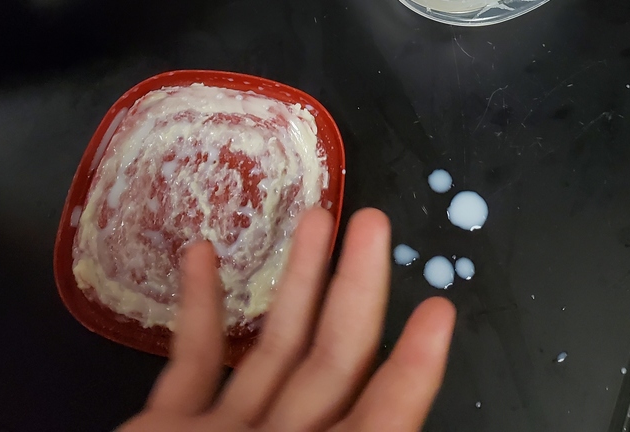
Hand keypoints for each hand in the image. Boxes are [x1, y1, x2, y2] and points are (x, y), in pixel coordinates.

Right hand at [118, 208, 455, 431]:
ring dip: (293, 282)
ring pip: (272, 350)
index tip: (439, 308)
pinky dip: (198, 308)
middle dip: (355, 290)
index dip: (413, 368)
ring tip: (316, 218)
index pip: (382, 419)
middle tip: (374, 224)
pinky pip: (190, 362)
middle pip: (331, 364)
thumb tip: (399, 429)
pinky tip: (202, 254)